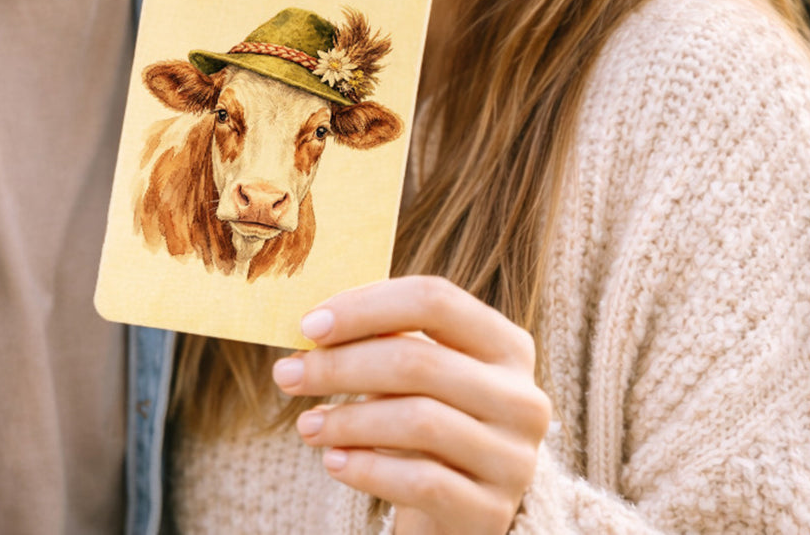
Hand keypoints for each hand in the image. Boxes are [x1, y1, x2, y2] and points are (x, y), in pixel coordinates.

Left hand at [272, 275, 550, 534]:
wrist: (459, 507)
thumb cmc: (426, 418)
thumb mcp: (418, 373)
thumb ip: (383, 339)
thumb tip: (313, 323)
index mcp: (506, 343)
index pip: (435, 300)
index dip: (366, 307)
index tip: (309, 324)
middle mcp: (522, 396)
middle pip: (420, 361)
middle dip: (341, 366)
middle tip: (287, 374)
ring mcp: (513, 457)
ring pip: (419, 421)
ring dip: (348, 420)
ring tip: (307, 424)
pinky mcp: (491, 509)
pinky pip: (421, 481)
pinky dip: (368, 469)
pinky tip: (334, 462)